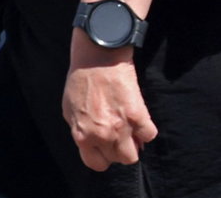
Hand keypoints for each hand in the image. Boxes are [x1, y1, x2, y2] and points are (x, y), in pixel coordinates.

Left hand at [63, 36, 157, 170]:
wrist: (98, 56)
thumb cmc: (81, 79)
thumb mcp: (70, 109)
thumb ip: (81, 129)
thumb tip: (93, 142)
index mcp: (82, 135)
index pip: (96, 164)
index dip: (103, 156)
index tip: (107, 148)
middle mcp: (102, 135)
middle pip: (118, 160)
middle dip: (119, 149)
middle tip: (120, 135)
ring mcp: (121, 126)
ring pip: (134, 154)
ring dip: (134, 144)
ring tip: (132, 130)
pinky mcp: (138, 114)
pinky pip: (149, 134)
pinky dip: (147, 130)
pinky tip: (140, 119)